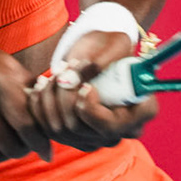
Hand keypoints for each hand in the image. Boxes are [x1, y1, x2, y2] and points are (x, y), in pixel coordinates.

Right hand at [0, 43, 55, 168]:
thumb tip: (57, 116)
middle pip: (9, 145)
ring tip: (3, 145)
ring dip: (2, 156)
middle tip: (22, 145)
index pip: (26, 124)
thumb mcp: (8, 68)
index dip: (40, 143)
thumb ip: (31, 92)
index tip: (46, 152)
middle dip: (21, 150)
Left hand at [27, 30, 158, 151]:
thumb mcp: (113, 44)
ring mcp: (95, 136)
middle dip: (64, 96)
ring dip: (49, 99)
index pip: (109, 126)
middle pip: (79, 129)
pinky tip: (39, 86)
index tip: (84, 85)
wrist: (98, 51)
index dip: (89, 108)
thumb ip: (101, 60)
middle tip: (65, 69)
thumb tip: (78, 77)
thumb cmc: (112, 44)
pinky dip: (39, 106)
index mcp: (141, 112)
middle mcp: (119, 131)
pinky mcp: (73, 134)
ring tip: (53, 73)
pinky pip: (47, 129)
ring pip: (60, 130)